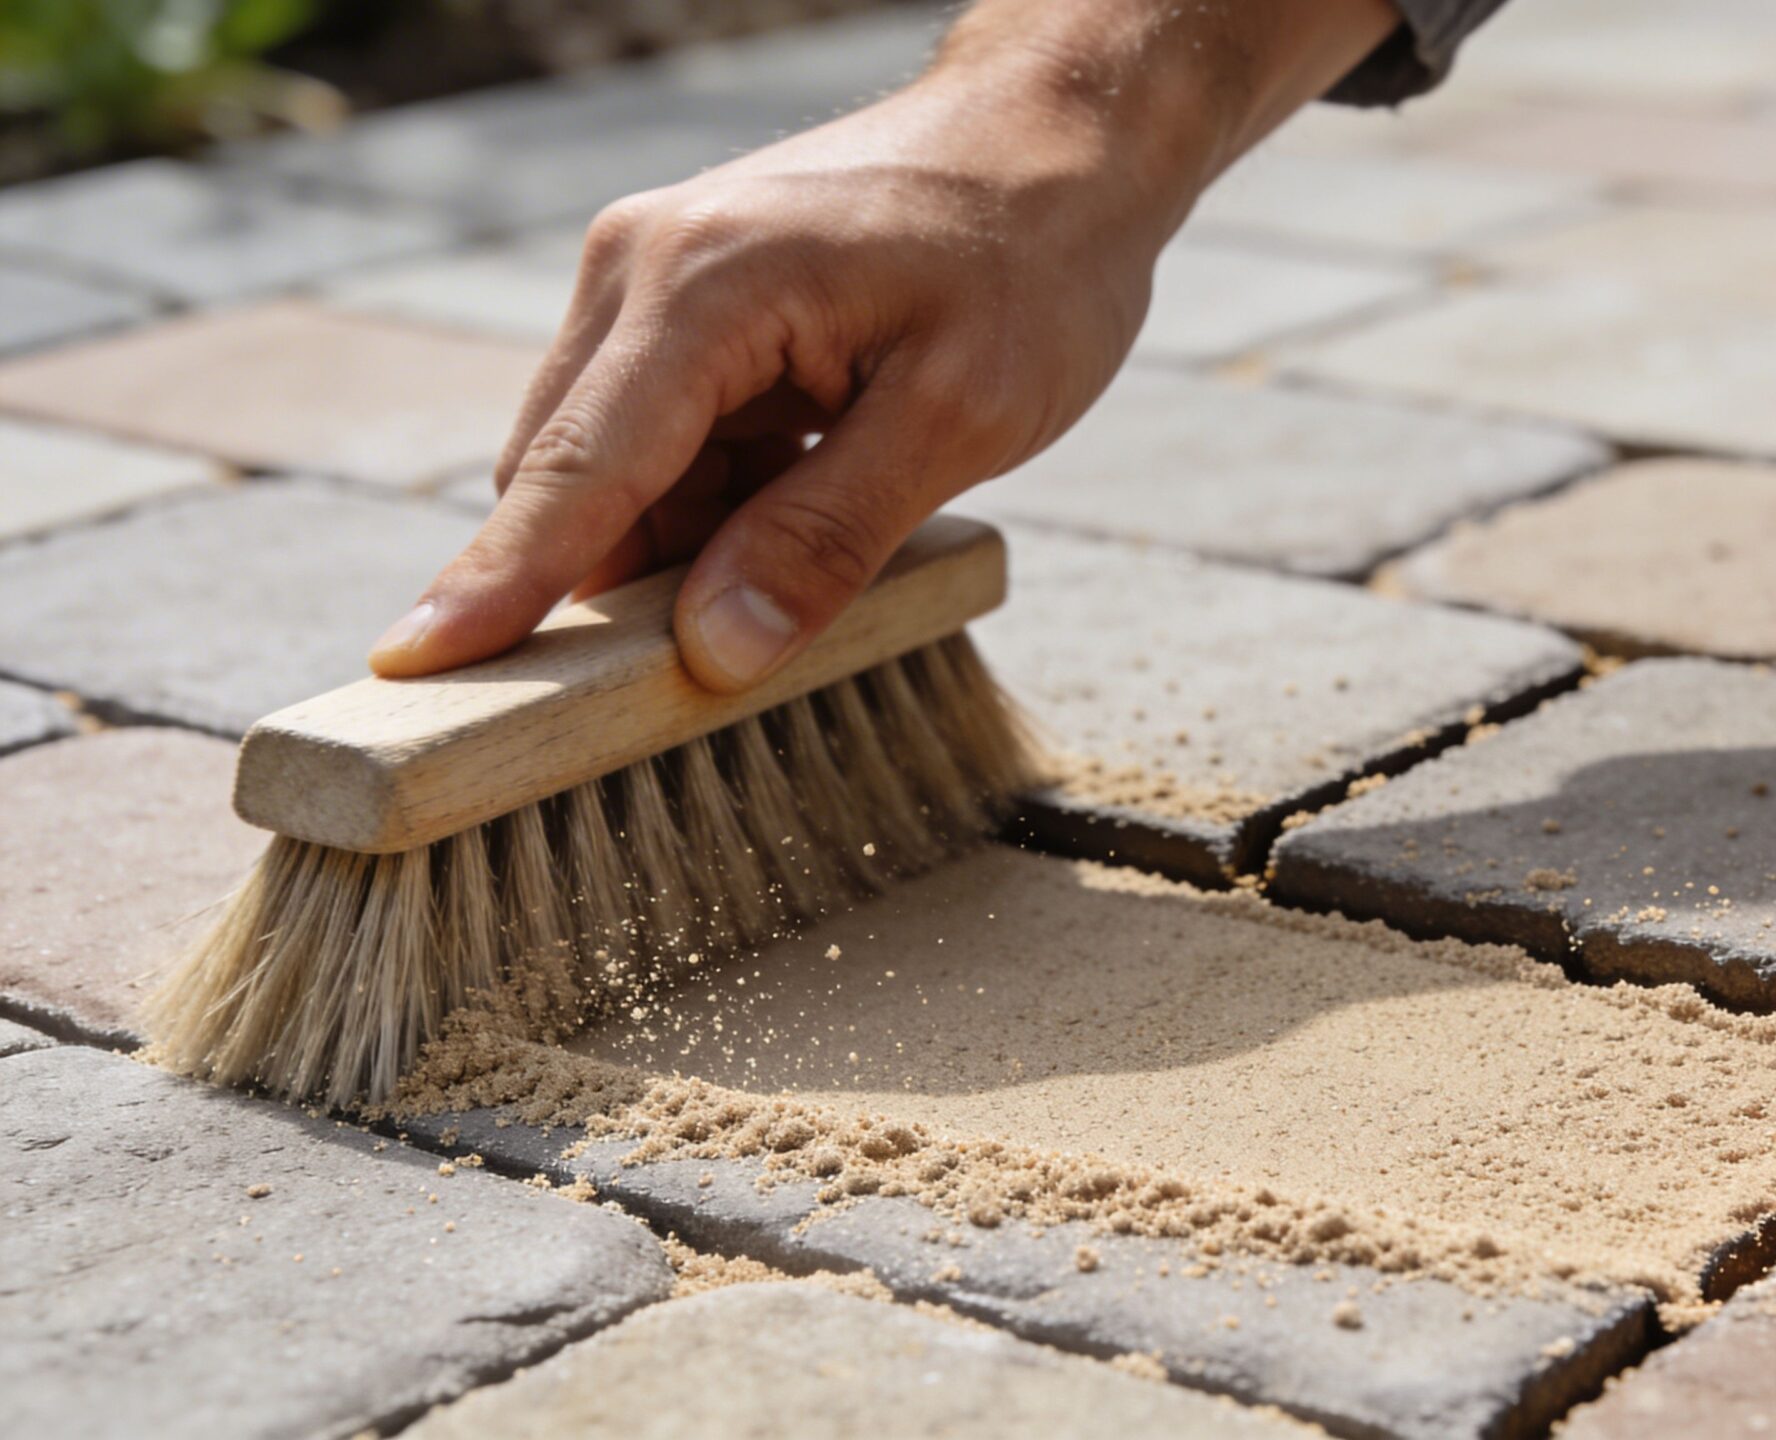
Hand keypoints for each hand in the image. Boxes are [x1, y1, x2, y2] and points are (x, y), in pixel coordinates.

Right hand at [370, 0, 1395, 690]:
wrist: (1062, 135)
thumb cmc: (1030, 255)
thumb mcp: (960, 413)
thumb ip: (830, 537)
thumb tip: (714, 653)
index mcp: (702, 286)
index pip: (578, 471)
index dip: (500, 586)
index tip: (413, 673)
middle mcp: (642, 271)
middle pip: (569, 479)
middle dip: (597, 597)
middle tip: (640, 709)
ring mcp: (654, 285)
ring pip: (612, 472)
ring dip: (672, 554)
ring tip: (793, 569)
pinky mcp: (689, 312)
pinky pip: (659, 447)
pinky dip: (707, 511)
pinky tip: (797, 518)